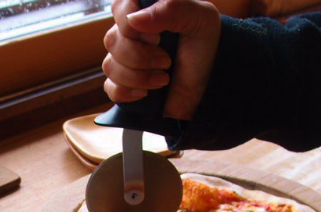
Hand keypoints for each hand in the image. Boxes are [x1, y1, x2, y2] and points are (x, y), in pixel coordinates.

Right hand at [102, 0, 221, 119]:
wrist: (210, 83)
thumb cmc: (205, 45)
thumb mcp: (200, 19)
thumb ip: (171, 9)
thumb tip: (134, 19)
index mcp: (146, 10)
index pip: (120, 6)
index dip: (130, 22)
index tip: (156, 36)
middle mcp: (130, 33)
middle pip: (112, 40)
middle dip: (140, 56)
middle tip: (167, 61)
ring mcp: (124, 60)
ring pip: (110, 66)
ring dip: (138, 76)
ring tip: (163, 79)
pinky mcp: (123, 85)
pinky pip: (111, 89)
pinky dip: (127, 93)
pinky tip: (146, 93)